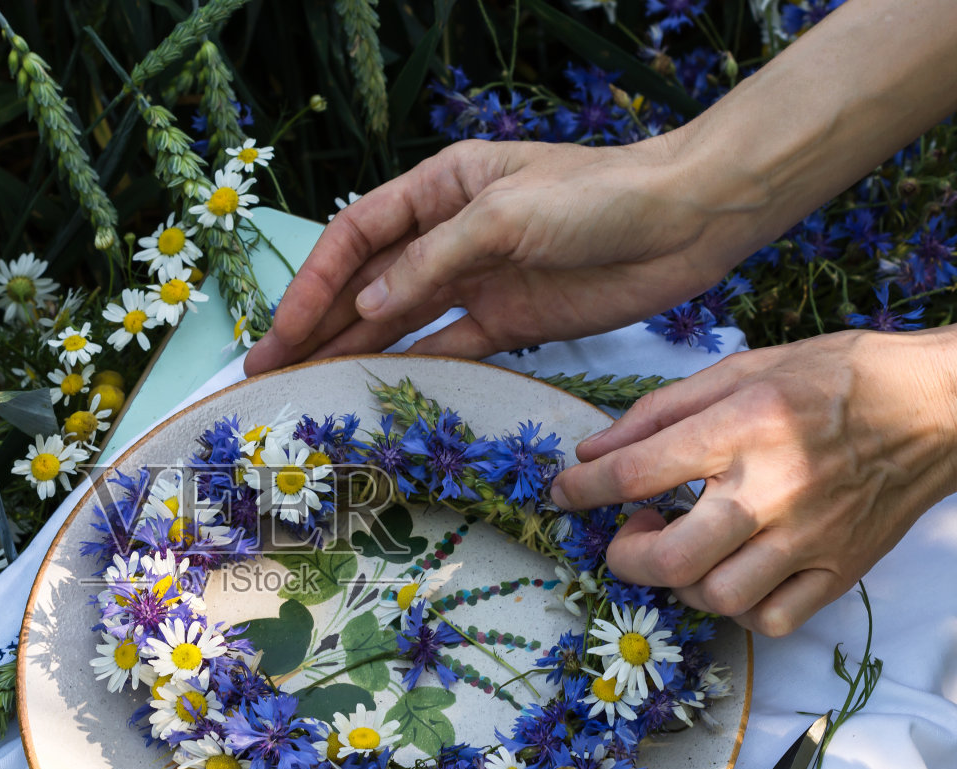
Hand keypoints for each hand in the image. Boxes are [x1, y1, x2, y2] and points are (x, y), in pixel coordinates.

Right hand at [244, 136, 740, 374]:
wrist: (687, 220)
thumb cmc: (598, 194)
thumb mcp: (504, 215)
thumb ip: (432, 261)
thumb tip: (368, 307)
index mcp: (440, 188)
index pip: (356, 237)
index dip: (311, 284)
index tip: (280, 331)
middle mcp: (449, 234)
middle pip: (367, 284)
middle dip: (316, 325)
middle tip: (269, 372)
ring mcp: (477, 280)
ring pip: (398, 321)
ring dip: (352, 352)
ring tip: (306, 388)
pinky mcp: (510, 320)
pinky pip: (446, 348)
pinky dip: (411, 369)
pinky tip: (373, 392)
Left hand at [546, 326, 956, 636]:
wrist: (941, 407)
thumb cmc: (837, 378)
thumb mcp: (744, 368)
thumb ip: (661, 411)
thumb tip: (592, 450)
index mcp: (746, 426)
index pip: (637, 472)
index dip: (582, 488)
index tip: (564, 492)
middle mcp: (775, 488)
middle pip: (671, 558)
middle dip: (627, 554)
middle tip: (631, 532)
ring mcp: (811, 537)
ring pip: (716, 597)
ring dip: (682, 582)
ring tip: (687, 547)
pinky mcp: (841, 570)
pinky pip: (770, 620)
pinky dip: (739, 607)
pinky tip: (735, 573)